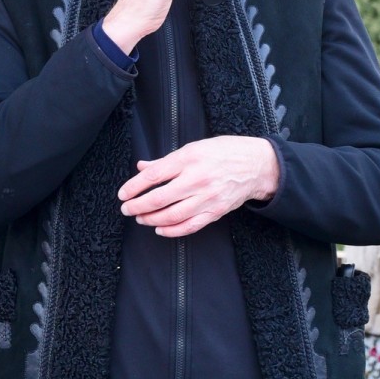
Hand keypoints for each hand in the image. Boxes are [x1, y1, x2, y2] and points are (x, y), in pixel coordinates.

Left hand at [118, 136, 279, 237]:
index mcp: (189, 159)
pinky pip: (189, 226)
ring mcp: (207, 198)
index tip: (123, 194)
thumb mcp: (194, 147)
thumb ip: (166, 160)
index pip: (154, 175)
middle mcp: (197, 179)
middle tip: (126, 209)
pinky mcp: (215, 212)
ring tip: (140, 218)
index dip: (134, 187)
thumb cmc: (225, 152)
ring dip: (151, 219)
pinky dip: (171, 231)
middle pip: (159, 198)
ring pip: (172, 216)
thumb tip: (142, 167)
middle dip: (137, 206)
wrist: (256, 165)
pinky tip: (159, 229)